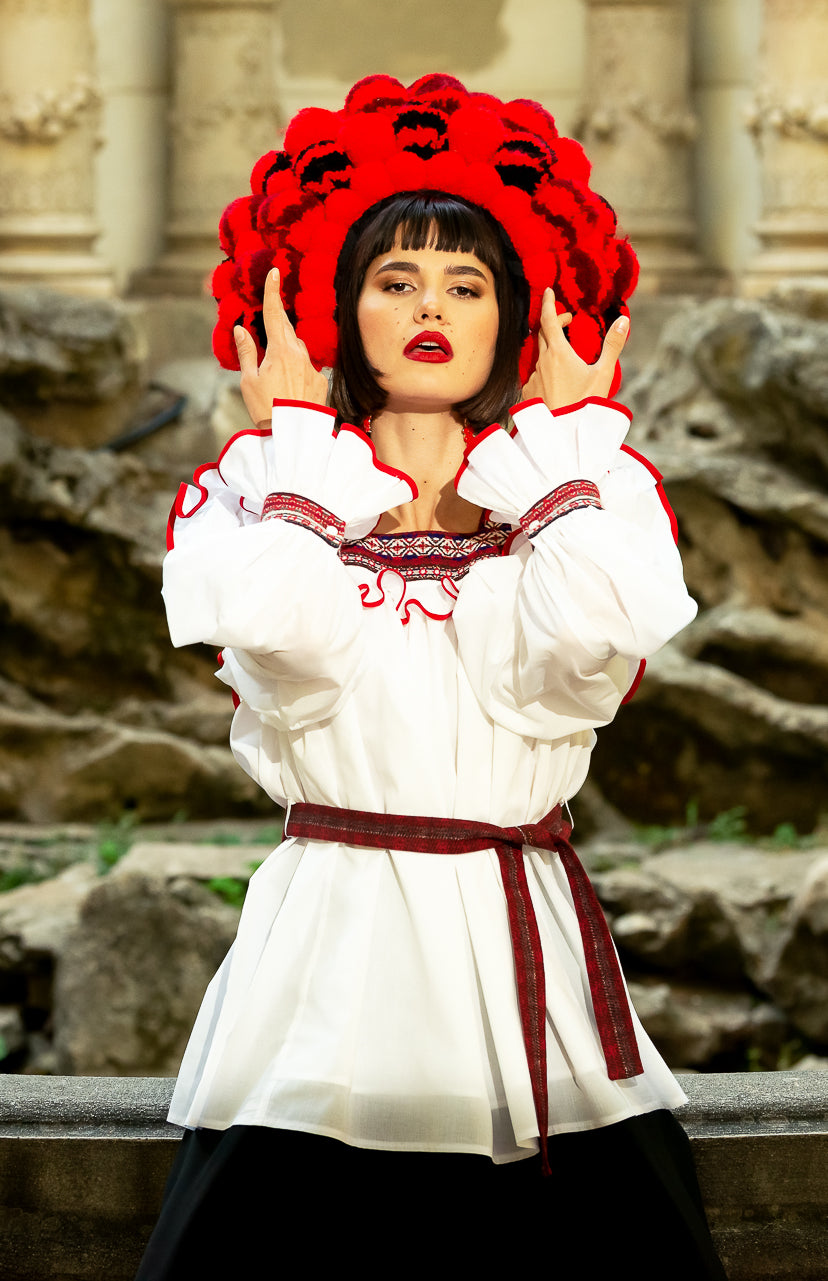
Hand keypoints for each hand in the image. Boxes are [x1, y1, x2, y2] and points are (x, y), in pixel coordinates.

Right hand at [234, 268, 328, 424]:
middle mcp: (300, 355)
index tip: (275, 272)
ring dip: (287, 352)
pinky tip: (290, 388)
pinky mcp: (321, 382)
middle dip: (277, 324)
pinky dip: (298, 372)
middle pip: (287, 330)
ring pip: (298, 350)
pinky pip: (308, 368)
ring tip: (276, 375)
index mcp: (280, 351)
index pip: (274, 314)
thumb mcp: (248, 380)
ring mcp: (313, 369)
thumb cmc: (266, 408)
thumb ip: (246, 352)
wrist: (293, 435)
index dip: (272, 292)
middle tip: (268, 324)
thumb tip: (240, 329)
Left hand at [521, 287, 629, 410]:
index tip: (547, 291)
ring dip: (550, 350)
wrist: (563, 437)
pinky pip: (535, 376)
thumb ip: (613, 345)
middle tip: (567, 320)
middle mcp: (541, 362)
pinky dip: (545, 372)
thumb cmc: (584, 406)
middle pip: (543, 334)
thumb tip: (623, 319)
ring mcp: (533, 378)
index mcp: (559, 353)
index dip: (547, 303)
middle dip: (553, 322)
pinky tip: (556, 383)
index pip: (548, 320)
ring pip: (540, 357)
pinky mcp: (528, 393)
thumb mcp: (604, 375)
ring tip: (566, 358)